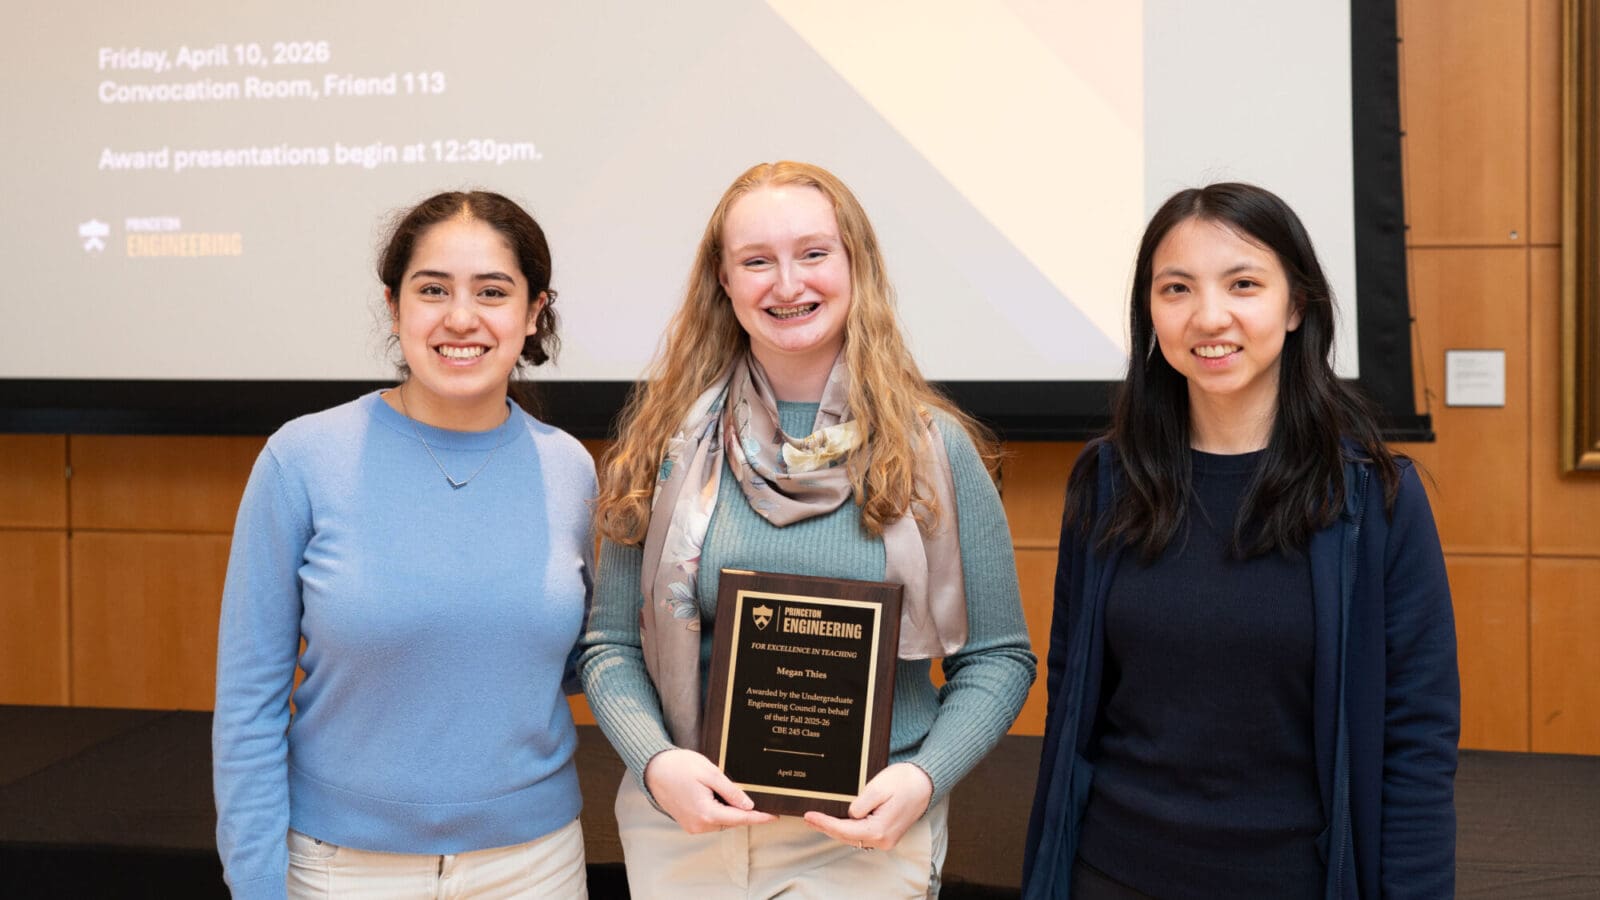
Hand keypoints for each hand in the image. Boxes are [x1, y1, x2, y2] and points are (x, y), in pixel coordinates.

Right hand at [643, 748, 777, 833]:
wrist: (653, 769)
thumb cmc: (680, 766)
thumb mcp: (710, 773)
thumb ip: (730, 791)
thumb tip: (748, 805)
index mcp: (706, 813)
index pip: (740, 818)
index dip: (760, 817)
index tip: (775, 816)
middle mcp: (699, 825)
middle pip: (732, 821)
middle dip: (746, 812)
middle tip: (761, 798)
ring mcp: (692, 826)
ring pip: (721, 820)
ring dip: (731, 810)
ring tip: (736, 793)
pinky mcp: (688, 822)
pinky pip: (711, 819)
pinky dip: (719, 810)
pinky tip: (721, 796)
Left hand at [803, 762, 932, 850]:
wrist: (925, 783)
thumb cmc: (904, 781)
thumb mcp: (878, 787)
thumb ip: (860, 804)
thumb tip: (848, 815)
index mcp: (880, 830)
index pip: (845, 830)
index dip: (825, 823)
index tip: (809, 815)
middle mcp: (883, 840)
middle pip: (847, 837)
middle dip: (826, 827)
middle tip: (807, 817)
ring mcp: (885, 839)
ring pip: (853, 837)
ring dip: (835, 828)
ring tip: (816, 819)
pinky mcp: (886, 833)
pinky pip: (861, 833)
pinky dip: (847, 828)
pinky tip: (836, 820)